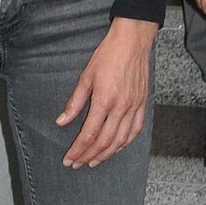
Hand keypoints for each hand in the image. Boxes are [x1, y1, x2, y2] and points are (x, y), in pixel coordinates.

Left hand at [57, 17, 156, 167]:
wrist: (133, 40)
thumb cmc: (109, 54)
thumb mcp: (86, 76)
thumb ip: (75, 102)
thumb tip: (62, 121)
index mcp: (104, 100)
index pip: (89, 134)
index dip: (78, 150)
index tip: (68, 159)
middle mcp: (121, 107)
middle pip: (105, 141)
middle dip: (89, 156)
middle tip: (77, 164)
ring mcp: (134, 106)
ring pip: (121, 140)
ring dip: (106, 154)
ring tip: (94, 161)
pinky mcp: (143, 102)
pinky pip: (136, 129)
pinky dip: (126, 143)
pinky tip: (117, 147)